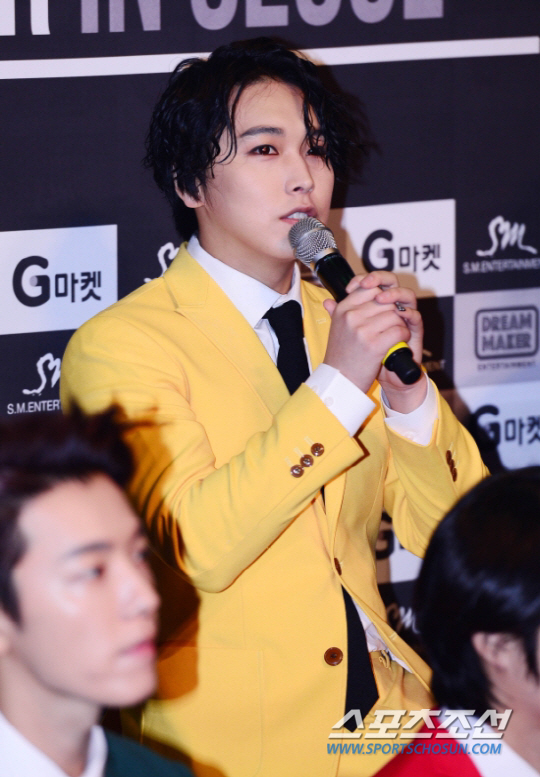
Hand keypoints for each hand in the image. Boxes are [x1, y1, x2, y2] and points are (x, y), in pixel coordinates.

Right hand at [323, 271, 425, 410]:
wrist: (340, 381)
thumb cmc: (340, 356)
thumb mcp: (334, 330)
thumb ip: (335, 313)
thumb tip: (329, 301)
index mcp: (342, 309)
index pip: (369, 288)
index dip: (381, 296)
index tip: (383, 308)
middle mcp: (351, 316)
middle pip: (385, 300)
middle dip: (393, 311)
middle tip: (391, 324)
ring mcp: (362, 330)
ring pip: (395, 314)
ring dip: (400, 324)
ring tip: (395, 334)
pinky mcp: (374, 344)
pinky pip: (399, 330)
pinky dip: (403, 336)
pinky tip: (398, 342)